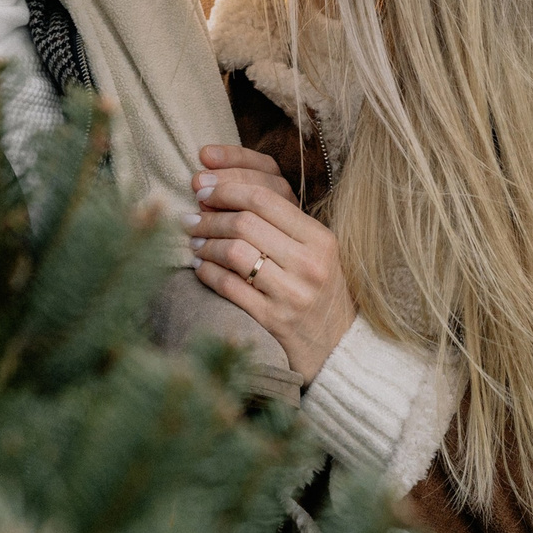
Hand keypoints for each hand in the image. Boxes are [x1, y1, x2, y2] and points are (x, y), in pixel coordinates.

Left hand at [185, 143, 353, 381]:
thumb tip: (222, 188)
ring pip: (234, 252)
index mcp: (320, 238)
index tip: (204, 186)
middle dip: (210, 216)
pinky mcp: (274, 320)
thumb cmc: (319, 287)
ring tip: (194, 240)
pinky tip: (200, 266)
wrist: (339, 346)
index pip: (265, 197)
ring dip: (205, 243)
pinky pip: (229, 287)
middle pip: (245, 222)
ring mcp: (292, 293)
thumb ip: (280, 219)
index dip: (228, 188)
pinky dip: (207, 272)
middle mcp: (309, 263)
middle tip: (192, 215)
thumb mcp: (315, 249)